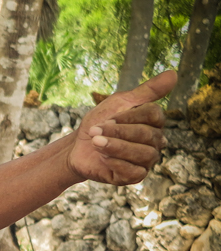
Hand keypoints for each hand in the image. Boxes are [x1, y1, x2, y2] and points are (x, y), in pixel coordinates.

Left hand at [67, 70, 175, 185]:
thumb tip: (174, 73)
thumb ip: (147, 90)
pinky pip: (134, 172)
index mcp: (153, 122)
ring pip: (143, 154)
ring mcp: (146, 160)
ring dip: (115, 147)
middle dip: (117, 132)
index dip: (128, 116)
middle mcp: (155, 142)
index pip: (154, 115)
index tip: (107, 118)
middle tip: (95, 131)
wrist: (77, 147)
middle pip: (147, 134)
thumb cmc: (99, 123)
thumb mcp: (118, 102)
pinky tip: (103, 158)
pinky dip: (115, 163)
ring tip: (96, 143)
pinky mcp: (135, 177)